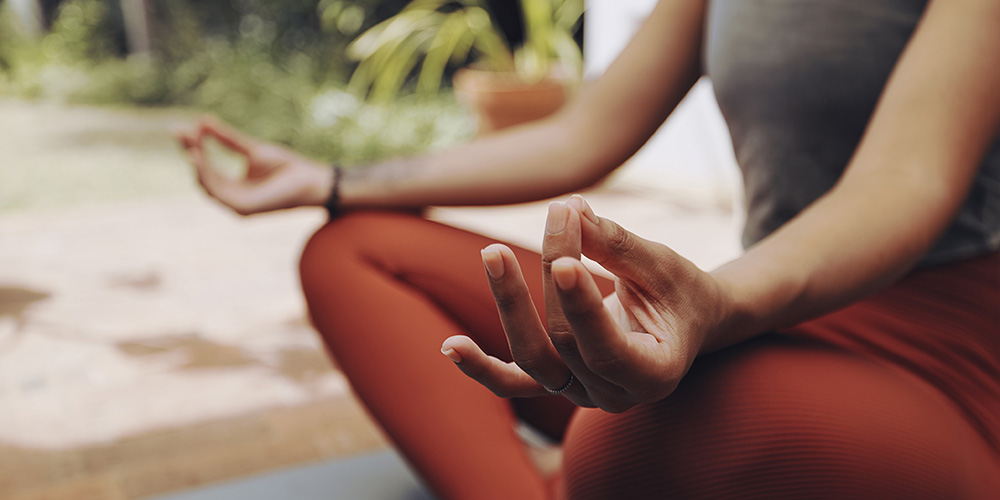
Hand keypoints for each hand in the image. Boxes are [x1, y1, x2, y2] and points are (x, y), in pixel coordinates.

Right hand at [175, 118, 334, 214]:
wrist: (312, 179)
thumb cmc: (286, 166)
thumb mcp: (252, 149)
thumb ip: (227, 139)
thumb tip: (202, 120)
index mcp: (233, 188)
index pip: (206, 168)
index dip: (193, 148)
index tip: (182, 128)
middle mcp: (232, 199)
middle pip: (202, 176)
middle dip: (191, 152)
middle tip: (180, 131)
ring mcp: (237, 206)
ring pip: (206, 184)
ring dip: (196, 162)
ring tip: (188, 141)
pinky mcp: (243, 208)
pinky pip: (217, 191)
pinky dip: (205, 174)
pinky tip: (198, 155)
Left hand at [441, 195, 732, 411]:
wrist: (686, 321)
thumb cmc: (681, 292)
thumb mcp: (662, 266)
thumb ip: (617, 246)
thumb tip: (569, 209)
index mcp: (653, 375)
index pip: (605, 348)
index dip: (581, 307)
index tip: (565, 261)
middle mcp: (612, 395)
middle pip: (564, 341)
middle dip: (554, 272)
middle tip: (559, 212)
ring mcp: (579, 393)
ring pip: (532, 358)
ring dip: (510, 304)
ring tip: (493, 253)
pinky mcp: (554, 382)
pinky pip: (512, 382)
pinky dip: (481, 367)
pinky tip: (451, 346)